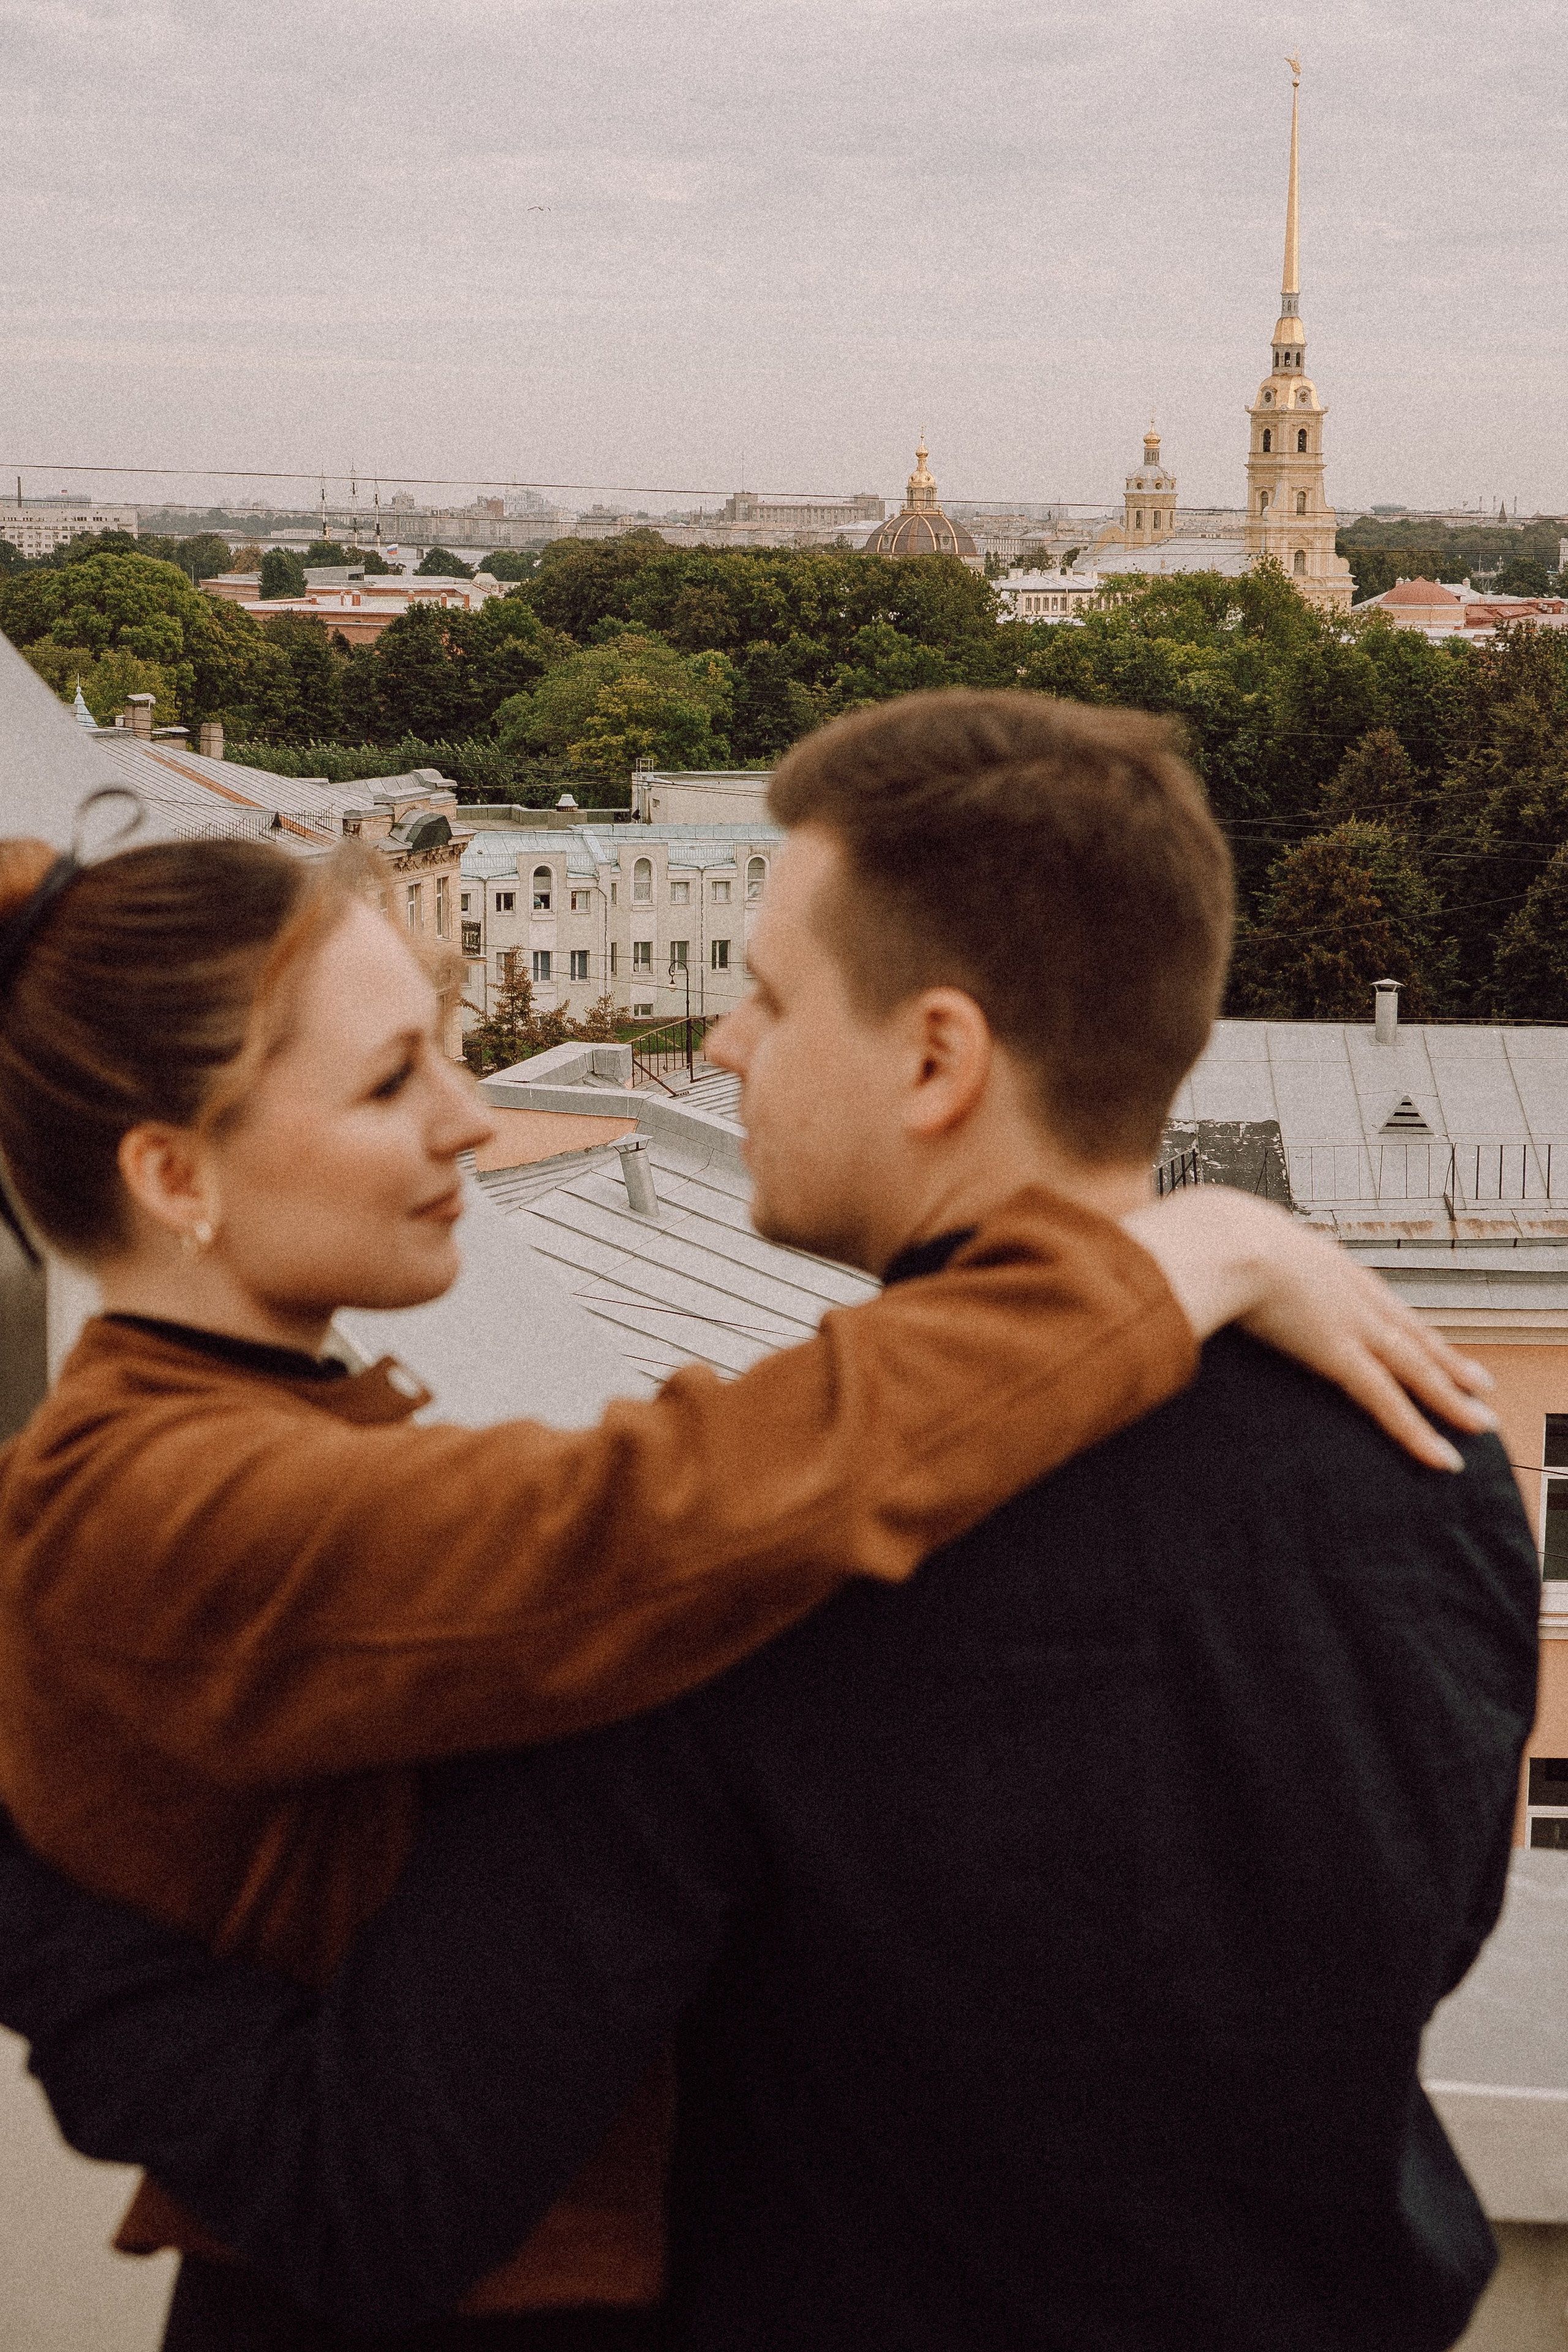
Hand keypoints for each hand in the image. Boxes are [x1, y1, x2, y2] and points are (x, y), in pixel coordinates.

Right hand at [1123, 1188, 1496, 1471]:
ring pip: (1414, 1367)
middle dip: (1444, 1360)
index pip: (1376, 1298)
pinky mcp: (1340, 1356)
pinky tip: (1444, 1456)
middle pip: (1409, 1333)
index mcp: (1323, 1261)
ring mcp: (1351, 1323)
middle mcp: (1350, 1291)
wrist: (1223, 1236)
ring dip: (1449, 1396)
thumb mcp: (1226, 1239)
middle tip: (1478, 1383)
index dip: (1402, 1321)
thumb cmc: (1212, 1234)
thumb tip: (1191, 1259)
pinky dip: (1418, 1431)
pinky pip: (1388, 1402)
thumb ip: (1220, 1256)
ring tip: (1479, 1419)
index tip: (1423, 1336)